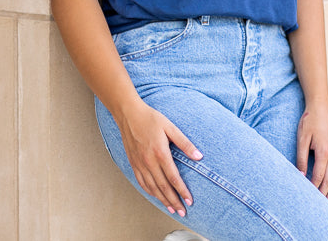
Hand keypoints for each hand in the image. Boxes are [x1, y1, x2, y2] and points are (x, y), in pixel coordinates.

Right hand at [116, 100, 202, 216]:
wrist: (129, 114)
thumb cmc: (151, 119)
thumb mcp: (171, 127)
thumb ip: (185, 143)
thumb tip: (199, 156)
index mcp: (160, 153)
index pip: (173, 177)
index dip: (182, 191)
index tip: (189, 200)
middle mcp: (149, 161)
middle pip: (163, 187)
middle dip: (173, 201)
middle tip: (182, 211)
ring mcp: (139, 164)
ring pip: (152, 187)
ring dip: (162, 200)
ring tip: (171, 208)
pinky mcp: (133, 163)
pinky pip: (142, 182)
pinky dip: (150, 192)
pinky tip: (156, 196)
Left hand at [296, 104, 327, 199]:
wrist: (320, 109)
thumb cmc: (309, 123)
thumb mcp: (301, 139)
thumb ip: (301, 158)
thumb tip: (300, 176)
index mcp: (324, 152)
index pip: (318, 176)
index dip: (313, 188)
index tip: (307, 198)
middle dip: (323, 193)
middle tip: (317, 208)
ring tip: (326, 202)